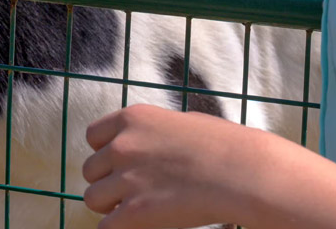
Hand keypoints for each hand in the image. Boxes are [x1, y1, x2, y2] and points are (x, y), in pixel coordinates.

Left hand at [83, 104, 261, 228]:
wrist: (244, 172)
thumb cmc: (225, 147)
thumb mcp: (181, 122)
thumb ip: (154, 132)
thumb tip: (148, 143)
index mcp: (132, 118)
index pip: (93, 136)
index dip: (106, 153)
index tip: (123, 164)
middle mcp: (122, 145)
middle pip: (91, 170)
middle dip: (109, 182)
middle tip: (134, 191)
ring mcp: (126, 178)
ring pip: (93, 198)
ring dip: (110, 207)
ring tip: (137, 209)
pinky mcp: (135, 212)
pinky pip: (106, 227)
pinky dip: (117, 228)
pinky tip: (136, 226)